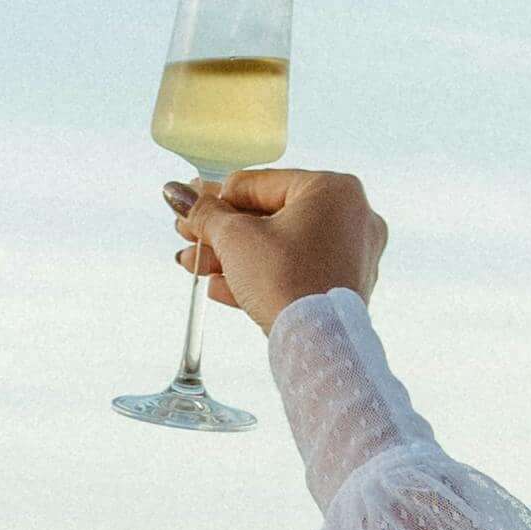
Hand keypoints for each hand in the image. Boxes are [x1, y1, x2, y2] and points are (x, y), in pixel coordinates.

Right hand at [174, 164, 383, 325]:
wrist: (316, 345)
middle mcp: (351, 217)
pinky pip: (297, 272)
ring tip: (195, 265)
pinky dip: (261, 277)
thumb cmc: (284, 281)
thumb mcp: (235, 238)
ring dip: (234, 258)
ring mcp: (352, 255)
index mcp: (332, 189)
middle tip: (189, 237)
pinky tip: (220, 287)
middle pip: (270, 218)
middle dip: (222, 234)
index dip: (215, 198)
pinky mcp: (344, 289)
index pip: (259, 185)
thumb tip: (178, 193)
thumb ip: (205, 213)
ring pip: (281, 248)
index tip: (189, 208)